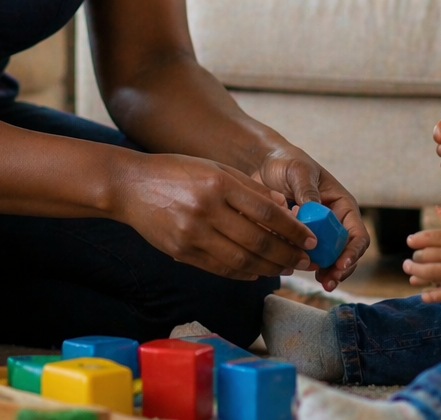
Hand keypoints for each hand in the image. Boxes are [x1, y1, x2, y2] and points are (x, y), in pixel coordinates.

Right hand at [114, 153, 315, 280]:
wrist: (129, 187)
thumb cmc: (176, 172)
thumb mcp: (214, 168)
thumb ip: (249, 189)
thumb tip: (284, 210)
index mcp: (218, 184)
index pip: (267, 213)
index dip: (293, 230)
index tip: (311, 239)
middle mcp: (206, 210)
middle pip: (258, 241)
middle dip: (287, 254)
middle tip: (305, 260)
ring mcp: (192, 235)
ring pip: (242, 261)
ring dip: (269, 268)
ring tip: (285, 269)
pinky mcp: (182, 252)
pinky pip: (221, 268)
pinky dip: (244, 273)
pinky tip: (258, 272)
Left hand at [254, 147, 369, 290]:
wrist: (267, 165)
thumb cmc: (289, 162)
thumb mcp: (300, 172)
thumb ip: (308, 191)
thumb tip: (312, 212)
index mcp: (342, 205)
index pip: (357, 233)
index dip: (353, 251)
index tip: (341, 263)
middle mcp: (334, 222)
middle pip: (346, 252)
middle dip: (341, 268)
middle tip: (329, 281)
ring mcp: (318, 233)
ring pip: (329, 259)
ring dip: (327, 272)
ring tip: (322, 282)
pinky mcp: (301, 238)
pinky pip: (307, 257)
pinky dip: (305, 266)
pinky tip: (297, 270)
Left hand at [403, 207, 440, 301]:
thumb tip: (436, 208)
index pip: (429, 237)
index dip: (416, 240)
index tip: (410, 242)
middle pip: (426, 256)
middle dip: (415, 259)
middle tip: (410, 262)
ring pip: (430, 274)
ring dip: (416, 275)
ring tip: (411, 275)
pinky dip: (430, 296)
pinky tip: (423, 295)